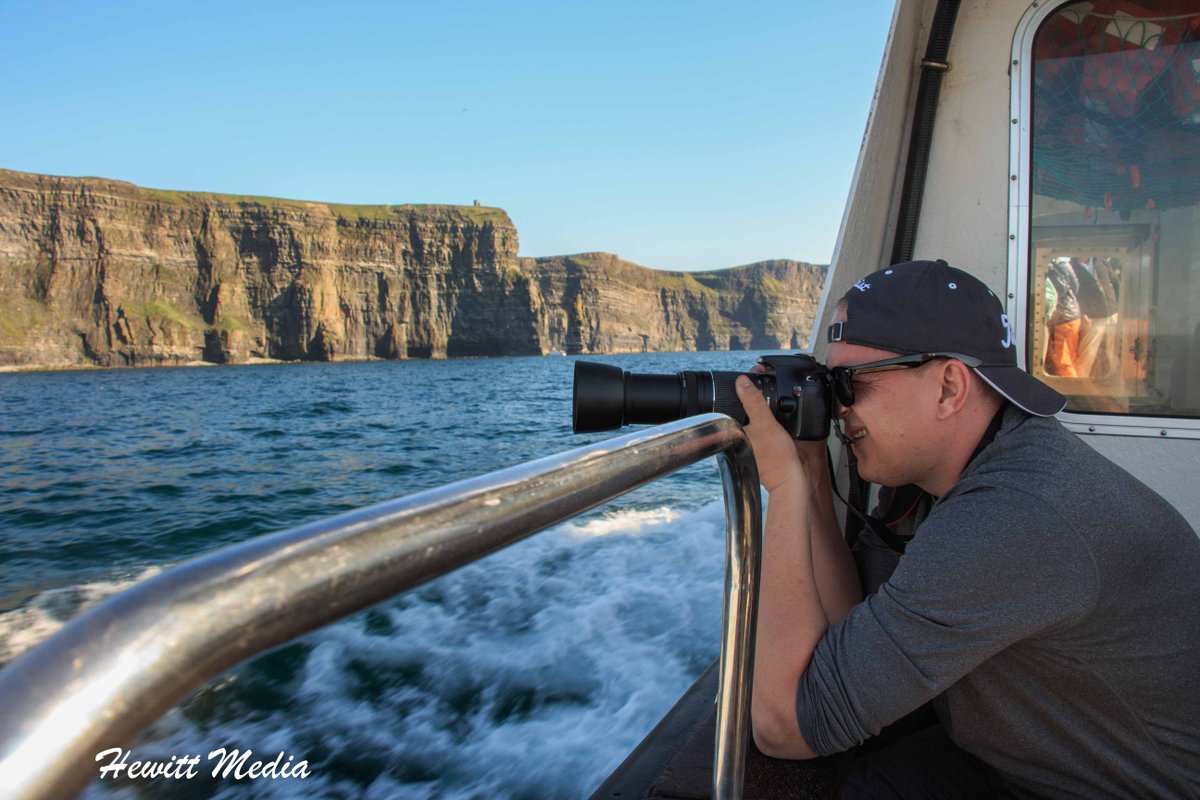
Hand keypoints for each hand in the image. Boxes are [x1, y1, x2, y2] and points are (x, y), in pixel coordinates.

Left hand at [734, 375, 805, 492]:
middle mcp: (737, 439)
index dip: (738, 395)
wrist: (789, 480)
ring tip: (771, 416)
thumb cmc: (777, 457)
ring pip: (751, 422)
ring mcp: (747, 446)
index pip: (729, 406)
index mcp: (733, 431)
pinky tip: (776, 427)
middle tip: (763, 402)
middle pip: (740, 413)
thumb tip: (742, 382)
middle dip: (750, 405)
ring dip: (759, 415)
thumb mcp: (766, 423)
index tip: (748, 386)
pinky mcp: (758, 450)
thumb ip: (753, 402)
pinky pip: (760, 432)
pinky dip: (766, 426)